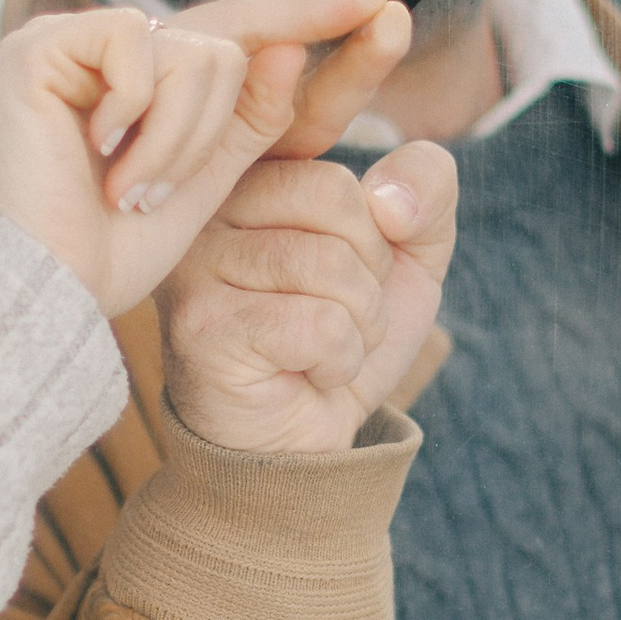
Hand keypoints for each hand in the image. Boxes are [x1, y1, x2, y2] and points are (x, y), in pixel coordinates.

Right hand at [0, 0, 410, 318]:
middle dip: (214, 128)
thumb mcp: (212, 179)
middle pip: (229, 42)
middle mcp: (110, 47)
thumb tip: (293, 47)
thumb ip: (252, 116)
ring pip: (196, 52)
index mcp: (153, 75)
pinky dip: (137, 117)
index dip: (312, 14)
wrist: (58, 292)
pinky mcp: (37, 45)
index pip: (246, 28)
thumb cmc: (123, 252)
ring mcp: (70, 41)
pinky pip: (139, 48)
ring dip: (177, 138)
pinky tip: (96, 155)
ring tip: (127, 188)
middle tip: (150, 193)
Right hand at [155, 144, 459, 456]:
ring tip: (319, 350)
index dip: (372, 242)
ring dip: (357, 327)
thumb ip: (426, 185)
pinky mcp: (202, 328)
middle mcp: (206, 211)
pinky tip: (303, 376)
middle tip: (332, 320)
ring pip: (331, 266)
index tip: (339, 280)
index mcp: (248, 178)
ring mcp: (194, 268)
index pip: (340, 180)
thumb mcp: (410, 251)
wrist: (301, 441)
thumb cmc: (343, 337)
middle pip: (337, 207)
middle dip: (368, 281)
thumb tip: (390, 199)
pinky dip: (337, 362)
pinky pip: (321, 325)